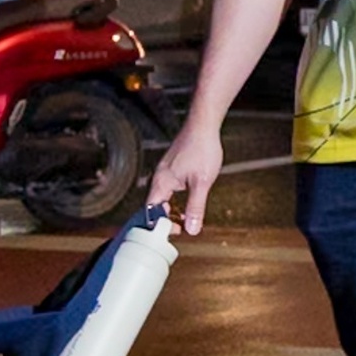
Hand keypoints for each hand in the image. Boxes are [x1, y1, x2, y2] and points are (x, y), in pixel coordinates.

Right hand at [144, 114, 225, 235]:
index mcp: (161, 182)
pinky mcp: (172, 167)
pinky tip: (188, 200)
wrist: (204, 125)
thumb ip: (195, 207)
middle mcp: (159, 177)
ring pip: (163, 197)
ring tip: (186, 217)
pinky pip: (169, 188)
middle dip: (166, 218)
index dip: (161, 224)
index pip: (151, 212)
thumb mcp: (201, 183)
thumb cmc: (202, 149)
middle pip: (155, 206)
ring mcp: (165, 172)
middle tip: (182, 227)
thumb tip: (192, 230)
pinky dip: (176, 198)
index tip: (176, 230)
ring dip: (172, 209)